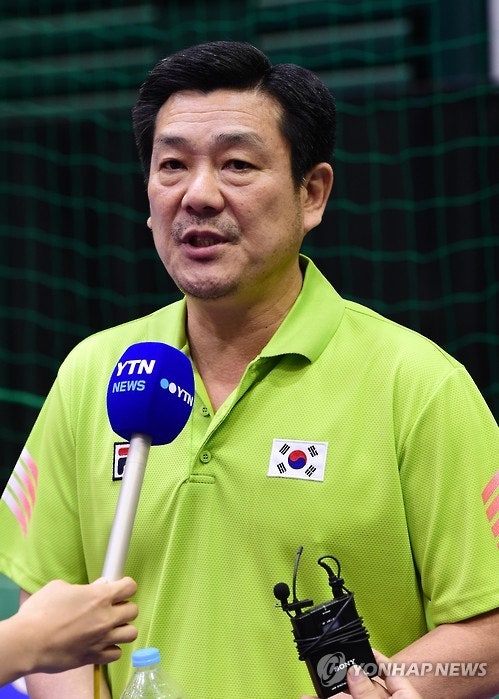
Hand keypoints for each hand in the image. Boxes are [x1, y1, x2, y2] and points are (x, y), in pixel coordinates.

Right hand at [17, 577, 137, 672]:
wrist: (27, 642)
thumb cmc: (40, 611)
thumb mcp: (60, 588)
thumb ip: (84, 587)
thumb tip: (100, 586)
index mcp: (100, 596)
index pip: (130, 587)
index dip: (125, 586)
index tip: (119, 588)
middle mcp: (106, 618)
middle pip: (133, 611)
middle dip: (124, 607)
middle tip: (112, 608)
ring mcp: (102, 639)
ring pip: (131, 634)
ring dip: (122, 629)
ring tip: (110, 627)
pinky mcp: (94, 658)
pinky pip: (116, 654)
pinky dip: (111, 649)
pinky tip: (101, 644)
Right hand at [300, 652, 420, 698]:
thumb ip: (370, 693)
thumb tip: (354, 672)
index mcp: (404, 696)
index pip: (386, 669)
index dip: (369, 655)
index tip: (353, 645)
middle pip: (360, 686)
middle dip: (339, 679)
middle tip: (321, 672)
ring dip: (325, 694)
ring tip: (305, 694)